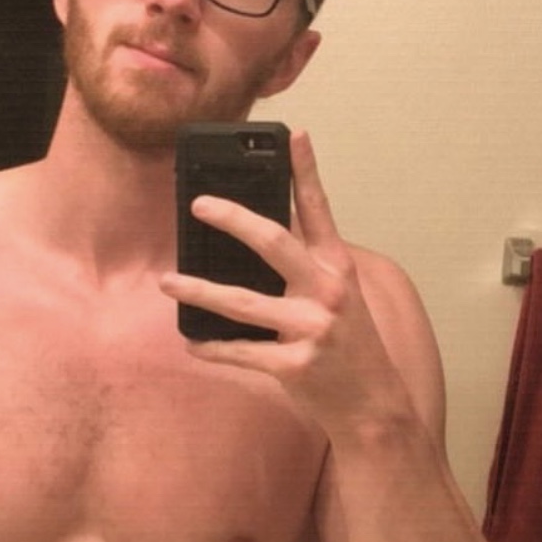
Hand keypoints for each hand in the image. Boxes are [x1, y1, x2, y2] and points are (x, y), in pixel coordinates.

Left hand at [161, 130, 411, 438]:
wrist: (373, 406)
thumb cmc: (350, 347)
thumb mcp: (340, 297)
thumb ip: (306, 267)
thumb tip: (254, 238)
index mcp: (337, 268)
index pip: (318, 210)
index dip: (306, 170)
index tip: (294, 135)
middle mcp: (327, 291)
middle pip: (273, 242)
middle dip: (232, 219)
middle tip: (198, 204)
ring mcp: (311, 329)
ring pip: (243, 302)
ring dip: (199, 290)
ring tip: (168, 280)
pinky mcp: (295, 365)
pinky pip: (241, 351)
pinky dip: (212, 347)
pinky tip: (191, 342)